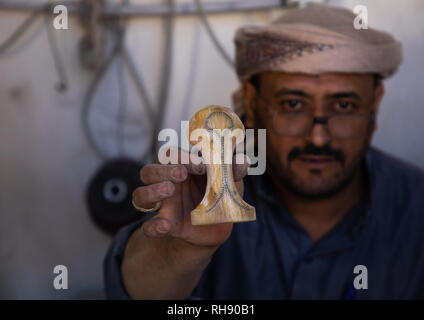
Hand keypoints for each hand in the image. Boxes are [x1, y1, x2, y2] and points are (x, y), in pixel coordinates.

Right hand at [132, 151, 249, 246]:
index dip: (183, 157)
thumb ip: (233, 171)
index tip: (200, 164)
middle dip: (163, 171)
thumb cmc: (219, 197)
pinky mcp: (163, 225)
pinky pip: (148, 226)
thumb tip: (243, 159)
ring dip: (152, 191)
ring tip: (168, 191)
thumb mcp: (230, 184)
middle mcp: (167, 184)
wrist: (214, 229)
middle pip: (149, 171)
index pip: (171, 156)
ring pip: (140, 194)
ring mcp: (162, 205)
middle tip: (181, 174)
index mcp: (182, 169)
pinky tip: (164, 226)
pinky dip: (153, 226)